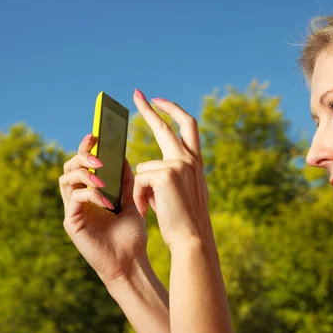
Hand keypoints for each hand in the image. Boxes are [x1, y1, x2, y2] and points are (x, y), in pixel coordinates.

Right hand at [59, 134, 146, 285]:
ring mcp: (74, 210)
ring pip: (66, 179)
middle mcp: (79, 199)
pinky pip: (74, 199)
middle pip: (69, 167)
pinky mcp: (72, 223)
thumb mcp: (131, 200)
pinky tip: (105, 199)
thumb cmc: (131, 234)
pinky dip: (90, 194)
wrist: (132, 262)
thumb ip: (125, 180)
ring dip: (84, 173)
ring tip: (102, 177)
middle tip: (98, 156)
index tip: (95, 134)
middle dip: (82, 155)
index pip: (83, 163)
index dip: (86, 147)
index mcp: (91, 192)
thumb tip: (122, 156)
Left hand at [132, 90, 211, 251]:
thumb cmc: (184, 220)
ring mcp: (179, 164)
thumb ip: (169, 174)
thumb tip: (146, 167)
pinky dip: (139, 197)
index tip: (159, 101)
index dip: (173, 111)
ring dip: (140, 188)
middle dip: (149, 109)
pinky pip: (139, 180)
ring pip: (143, 166)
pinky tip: (148, 211)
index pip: (187, 125)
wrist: (192, 239)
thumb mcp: (180, 191)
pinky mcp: (166, 174)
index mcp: (195, 161)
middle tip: (137, 94)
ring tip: (151, 208)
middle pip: (166, 126)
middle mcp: (189, 158)